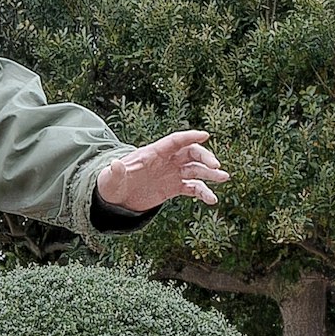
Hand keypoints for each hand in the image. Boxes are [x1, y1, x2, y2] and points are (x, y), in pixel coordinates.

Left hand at [97, 129, 223, 213]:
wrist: (115, 200)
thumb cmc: (111, 184)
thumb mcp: (110, 179)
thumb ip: (116, 172)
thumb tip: (115, 164)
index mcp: (153, 153)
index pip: (175, 141)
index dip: (190, 137)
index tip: (205, 135)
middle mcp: (167, 161)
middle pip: (191, 153)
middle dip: (205, 158)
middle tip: (215, 166)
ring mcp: (172, 174)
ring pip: (196, 170)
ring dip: (210, 173)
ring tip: (224, 178)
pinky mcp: (174, 188)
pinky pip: (192, 188)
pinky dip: (203, 192)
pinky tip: (212, 200)